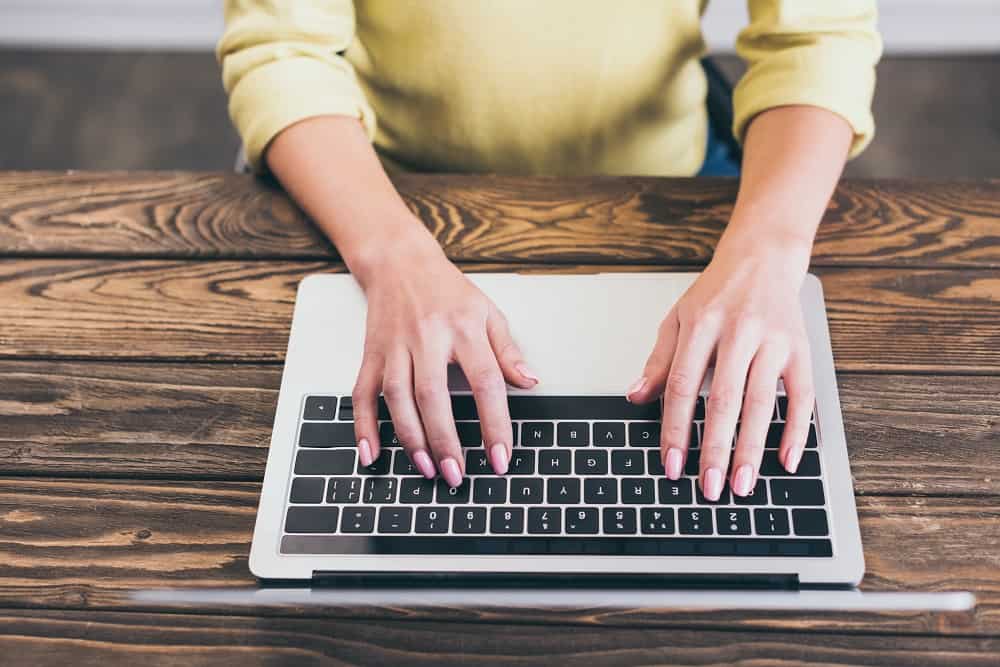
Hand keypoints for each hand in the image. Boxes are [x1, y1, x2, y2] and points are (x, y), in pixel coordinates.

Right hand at [350, 231, 537, 486]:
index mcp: (463, 328)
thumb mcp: (489, 312)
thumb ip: (508, 350)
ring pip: (396, 397)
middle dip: (445, 440)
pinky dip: (364, 425)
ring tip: (427, 469)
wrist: (399, 261)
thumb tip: (530, 382)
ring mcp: (395, 346)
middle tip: (457, 475)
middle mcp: (427, 338)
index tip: (501, 458)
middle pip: (433, 394)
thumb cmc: (448, 291)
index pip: (485, 381)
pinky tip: (371, 453)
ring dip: (410, 438)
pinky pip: (362, 393)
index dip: (494, 423)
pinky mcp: (371, 354)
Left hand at [628, 237, 814, 499]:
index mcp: (701, 325)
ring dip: (752, 448)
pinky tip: (787, 460)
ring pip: (762, 403)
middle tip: (709, 487)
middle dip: (716, 449)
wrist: (763, 257)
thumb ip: (658, 361)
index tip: (671, 465)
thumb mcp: (677, 319)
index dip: (676, 429)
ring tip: (743, 485)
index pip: (683, 386)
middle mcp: (739, 332)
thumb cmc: (716, 293)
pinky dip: (796, 430)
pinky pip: (803, 396)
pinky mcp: (801, 349)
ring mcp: (773, 341)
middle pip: (724, 400)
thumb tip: (635, 397)